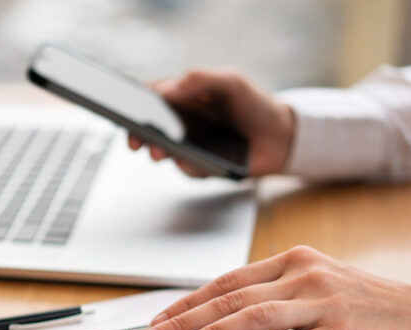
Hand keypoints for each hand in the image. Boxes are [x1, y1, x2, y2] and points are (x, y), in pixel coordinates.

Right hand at [127, 68, 294, 176]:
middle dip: (138, 136)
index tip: (128, 112)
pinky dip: (188, 167)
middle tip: (136, 141)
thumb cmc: (256, 105)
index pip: (152, 98)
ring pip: (164, 152)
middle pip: (149, 128)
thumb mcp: (231, 82)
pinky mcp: (199, 166)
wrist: (282, 138)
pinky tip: (194, 162)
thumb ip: (200, 79)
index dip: (136, 105)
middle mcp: (182, 122)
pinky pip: (186, 170)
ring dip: (160, 153)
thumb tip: (167, 90)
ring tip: (160, 152)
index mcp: (185, 97)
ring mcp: (189, 145)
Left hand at [133, 246, 410, 329]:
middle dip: (181, 321)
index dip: (186, 302)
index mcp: (294, 262)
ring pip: (249, 318)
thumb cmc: (372, 307)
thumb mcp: (319, 286)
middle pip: (228, 299)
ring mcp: (322, 303)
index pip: (226, 281)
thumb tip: (221, 318)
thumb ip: (275, 294)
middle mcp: (304, 276)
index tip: (156, 321)